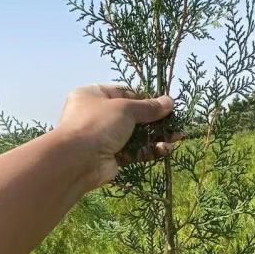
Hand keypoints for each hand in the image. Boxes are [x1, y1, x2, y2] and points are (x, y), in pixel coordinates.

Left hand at [57, 84, 177, 189]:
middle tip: (176, 122)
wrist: (77, 160)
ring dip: (156, 137)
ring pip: (136, 135)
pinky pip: (134, 151)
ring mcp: (104, 138)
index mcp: (93, 96)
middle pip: (133, 116)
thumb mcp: (125, 108)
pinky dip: (149, 151)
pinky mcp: (112, 157)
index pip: (124, 93)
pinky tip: (165, 150)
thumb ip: (148, 107)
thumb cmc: (97, 124)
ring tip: (177, 137)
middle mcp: (97, 115)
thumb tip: (169, 101)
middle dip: (155, 120)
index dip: (145, 98)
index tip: (165, 103)